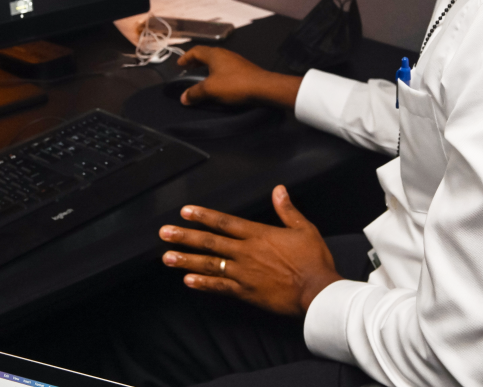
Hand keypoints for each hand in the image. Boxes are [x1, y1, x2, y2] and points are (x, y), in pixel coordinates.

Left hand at [159, 185, 341, 315]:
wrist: (317, 293)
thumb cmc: (313, 261)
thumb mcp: (304, 229)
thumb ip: (287, 210)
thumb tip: (279, 190)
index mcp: (259, 235)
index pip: (225, 222)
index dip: (203, 216)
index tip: (185, 211)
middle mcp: (247, 253)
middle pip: (210, 242)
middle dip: (185, 236)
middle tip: (164, 233)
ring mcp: (244, 274)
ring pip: (210, 265)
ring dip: (187, 260)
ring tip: (167, 257)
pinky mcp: (246, 292)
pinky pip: (220, 287)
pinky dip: (203, 284)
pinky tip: (188, 282)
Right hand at [176, 46, 301, 107]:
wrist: (263, 87)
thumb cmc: (234, 84)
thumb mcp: (210, 89)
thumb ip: (195, 93)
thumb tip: (183, 98)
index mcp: (214, 54)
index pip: (196, 51)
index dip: (186, 57)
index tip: (179, 65)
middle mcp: (225, 54)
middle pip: (206, 55)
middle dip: (196, 62)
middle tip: (188, 70)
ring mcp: (235, 61)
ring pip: (217, 61)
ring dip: (207, 68)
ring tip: (202, 78)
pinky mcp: (243, 69)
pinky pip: (225, 68)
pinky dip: (217, 73)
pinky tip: (218, 83)